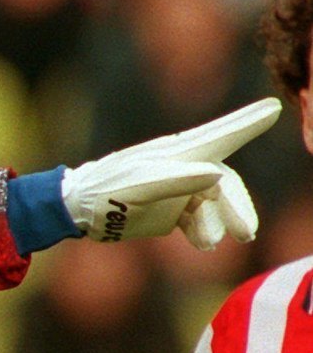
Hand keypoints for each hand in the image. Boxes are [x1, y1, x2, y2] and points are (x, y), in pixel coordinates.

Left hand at [62, 98, 279, 248]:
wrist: (79, 211)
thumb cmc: (107, 190)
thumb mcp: (139, 185)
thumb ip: (176, 180)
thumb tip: (215, 176)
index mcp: (178, 153)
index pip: (220, 136)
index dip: (246, 123)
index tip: (273, 108)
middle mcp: (184, 168)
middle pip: (224, 183)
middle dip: (238, 206)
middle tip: (246, 232)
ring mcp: (180, 190)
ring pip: (214, 205)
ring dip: (218, 223)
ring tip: (209, 243)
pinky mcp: (173, 211)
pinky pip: (199, 221)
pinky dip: (204, 232)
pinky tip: (204, 245)